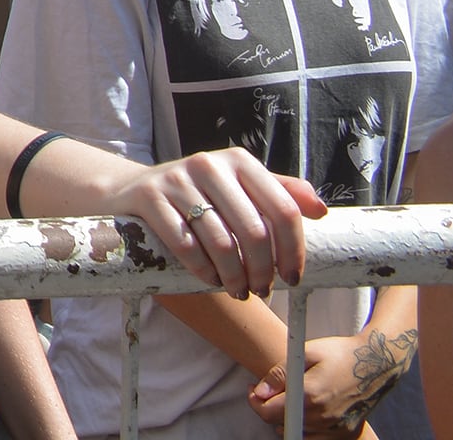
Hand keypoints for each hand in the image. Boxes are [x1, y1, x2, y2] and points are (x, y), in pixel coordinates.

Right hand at [104, 148, 321, 298]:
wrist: (131, 190)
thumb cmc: (199, 197)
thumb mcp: (239, 188)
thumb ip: (280, 195)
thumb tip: (320, 210)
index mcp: (239, 161)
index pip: (283, 209)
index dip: (294, 250)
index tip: (292, 277)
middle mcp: (209, 164)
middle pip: (255, 231)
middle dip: (262, 270)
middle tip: (261, 290)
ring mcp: (177, 179)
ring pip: (221, 242)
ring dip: (234, 277)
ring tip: (238, 291)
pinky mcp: (149, 197)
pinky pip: (185, 245)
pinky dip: (203, 271)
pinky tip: (211, 280)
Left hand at [250, 328, 412, 435]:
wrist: (377, 363)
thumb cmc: (339, 353)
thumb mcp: (305, 352)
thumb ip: (279, 374)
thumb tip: (259, 392)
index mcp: (309, 394)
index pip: (268, 412)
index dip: (255, 402)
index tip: (255, 391)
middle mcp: (322, 415)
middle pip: (281, 423)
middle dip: (271, 408)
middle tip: (273, 392)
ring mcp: (336, 427)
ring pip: (298, 433)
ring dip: (289, 419)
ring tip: (294, 399)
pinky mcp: (347, 432)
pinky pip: (317, 439)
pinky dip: (308, 429)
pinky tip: (309, 411)